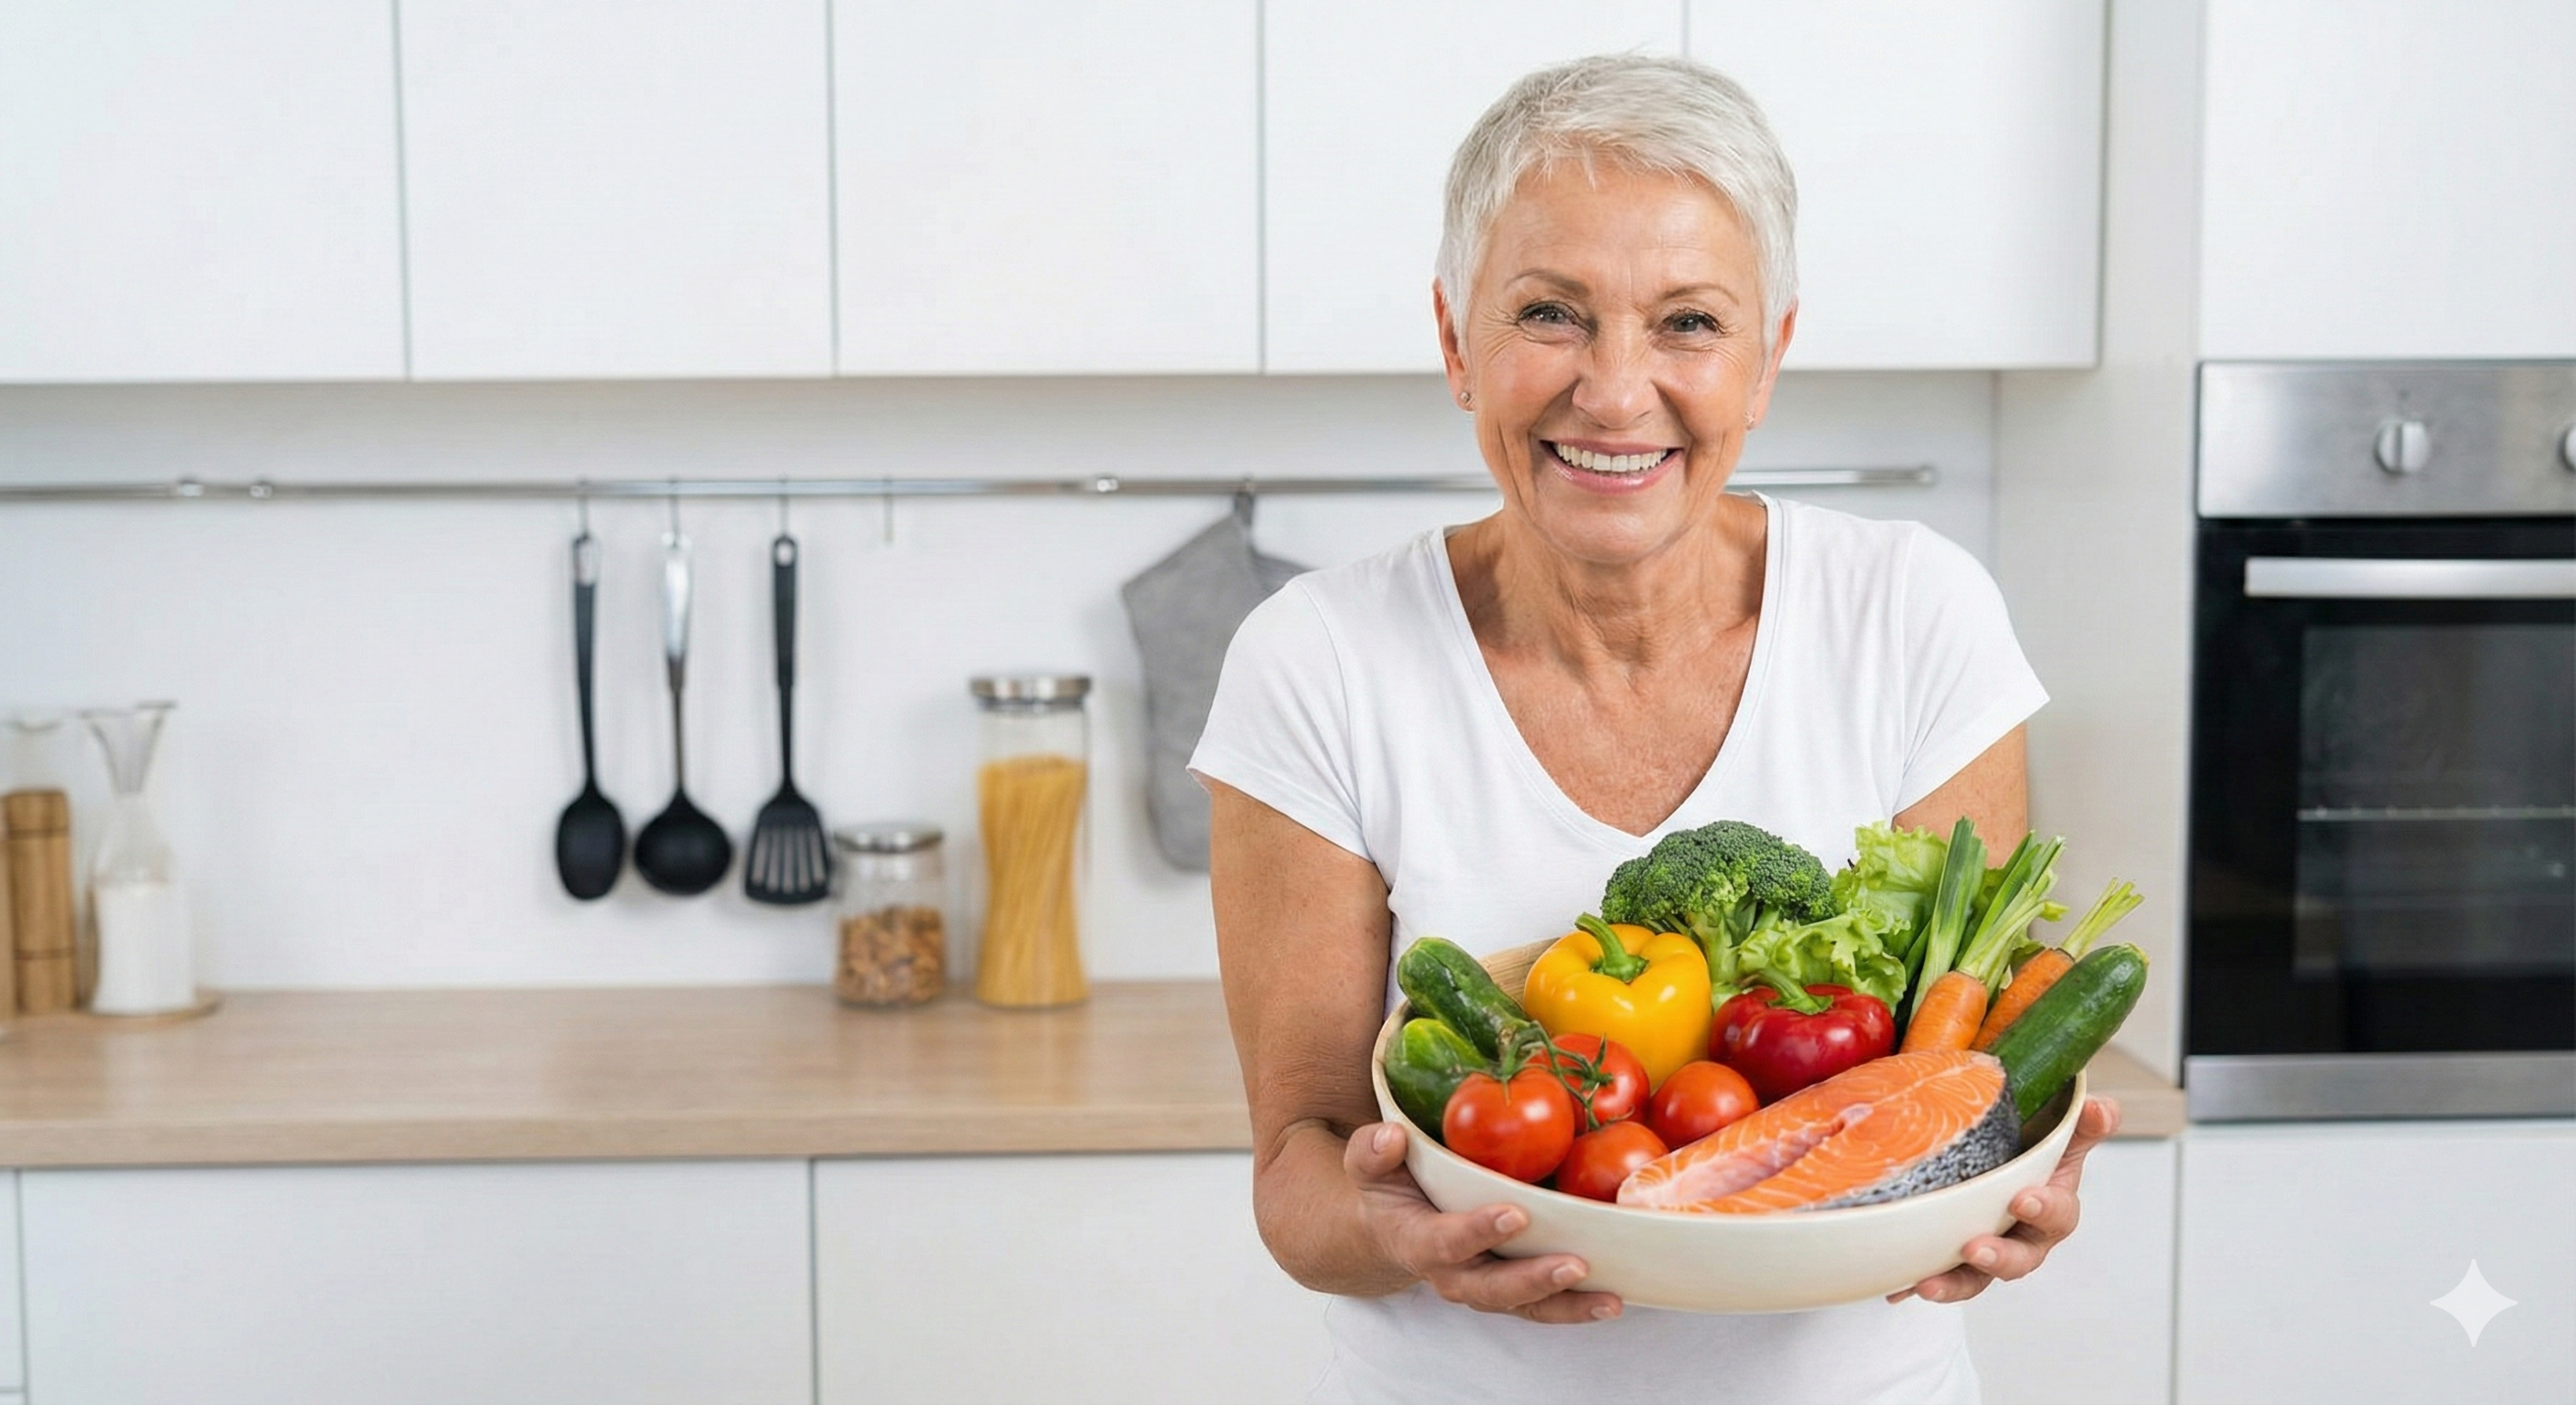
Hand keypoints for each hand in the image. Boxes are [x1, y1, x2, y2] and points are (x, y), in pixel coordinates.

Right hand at [1345, 1120, 1624, 1323]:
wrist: (1391, 1228)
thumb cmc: (1391, 1187)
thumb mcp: (1370, 1165)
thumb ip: (1372, 1151)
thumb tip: (1392, 1135)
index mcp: (1416, 1241)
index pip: (1444, 1242)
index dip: (1476, 1232)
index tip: (1514, 1214)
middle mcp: (1451, 1274)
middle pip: (1490, 1289)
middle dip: (1531, 1280)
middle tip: (1572, 1264)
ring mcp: (1484, 1286)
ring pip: (1524, 1307)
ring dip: (1565, 1305)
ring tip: (1607, 1298)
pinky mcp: (1511, 1291)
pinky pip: (1543, 1307)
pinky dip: (1576, 1308)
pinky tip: (1612, 1300)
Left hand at [1889, 1094, 2119, 1305]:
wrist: (2000, 1159)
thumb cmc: (2033, 1153)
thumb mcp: (2059, 1135)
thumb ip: (2083, 1123)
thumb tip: (2100, 1109)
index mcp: (2051, 1209)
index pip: (2058, 1215)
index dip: (2044, 1209)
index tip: (2023, 1199)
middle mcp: (2022, 1238)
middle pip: (2019, 1259)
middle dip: (2000, 1256)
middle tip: (1976, 1248)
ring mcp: (1987, 1252)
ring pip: (1976, 1279)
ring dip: (1954, 1283)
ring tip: (1929, 1283)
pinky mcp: (1953, 1260)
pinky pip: (1938, 1277)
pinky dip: (1916, 1285)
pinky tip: (1897, 1288)